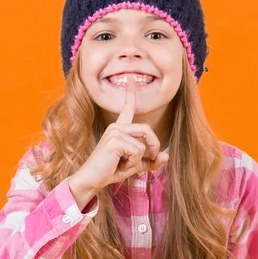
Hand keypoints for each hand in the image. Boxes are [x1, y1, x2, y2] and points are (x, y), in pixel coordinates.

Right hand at [76, 75, 168, 192]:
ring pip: (143, 144)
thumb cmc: (109, 172)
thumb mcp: (133, 166)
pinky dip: (133, 163)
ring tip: (124, 165)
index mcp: (119, 129)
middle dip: (154, 146)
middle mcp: (116, 126)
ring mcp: (115, 131)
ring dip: (139, 160)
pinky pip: (137, 151)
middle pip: (147, 129)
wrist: (91, 180)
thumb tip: (166, 157)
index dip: (131, 93)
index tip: (132, 78)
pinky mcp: (115, 140)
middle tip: (151, 159)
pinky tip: (120, 165)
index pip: (127, 108)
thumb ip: (149, 161)